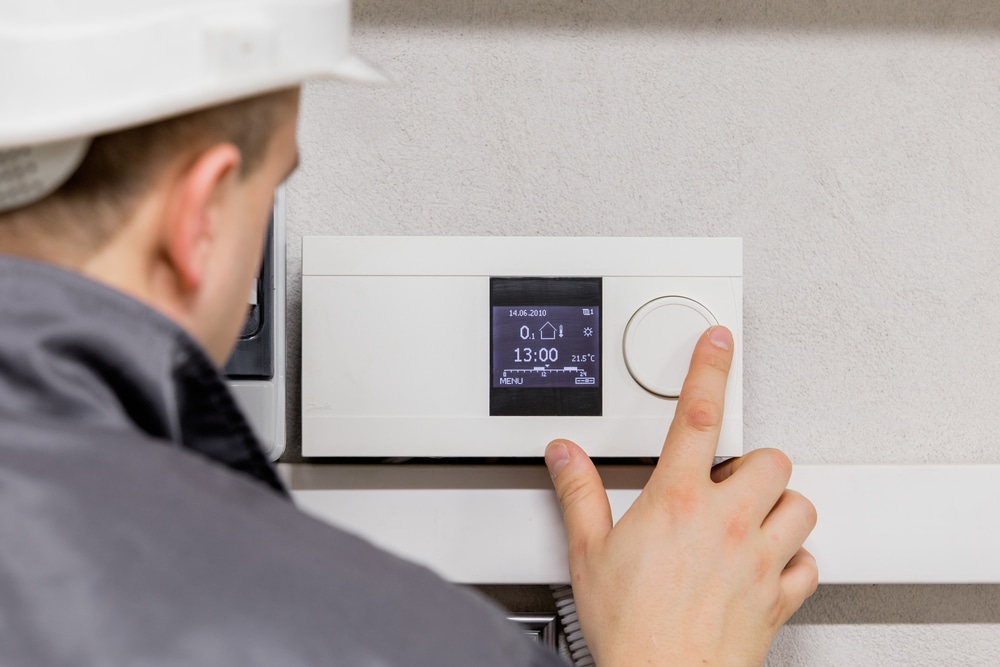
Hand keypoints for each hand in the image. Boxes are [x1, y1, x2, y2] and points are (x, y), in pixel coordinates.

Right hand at [545, 326, 816, 666]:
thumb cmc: (630, 627)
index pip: (697, 416)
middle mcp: (726, 522)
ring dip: (779, 505)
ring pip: (801, 505)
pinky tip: (770, 562)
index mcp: (678, 501)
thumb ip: (578, 493)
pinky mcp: (779, 597)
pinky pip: (810, 564)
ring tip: (750, 516)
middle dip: (752, 462)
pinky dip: (795, 559)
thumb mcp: (587, 552)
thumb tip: (565, 454)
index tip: (718, 343)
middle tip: (726, 479)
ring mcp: (759, 559)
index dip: (709, 370)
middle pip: (770, 459)